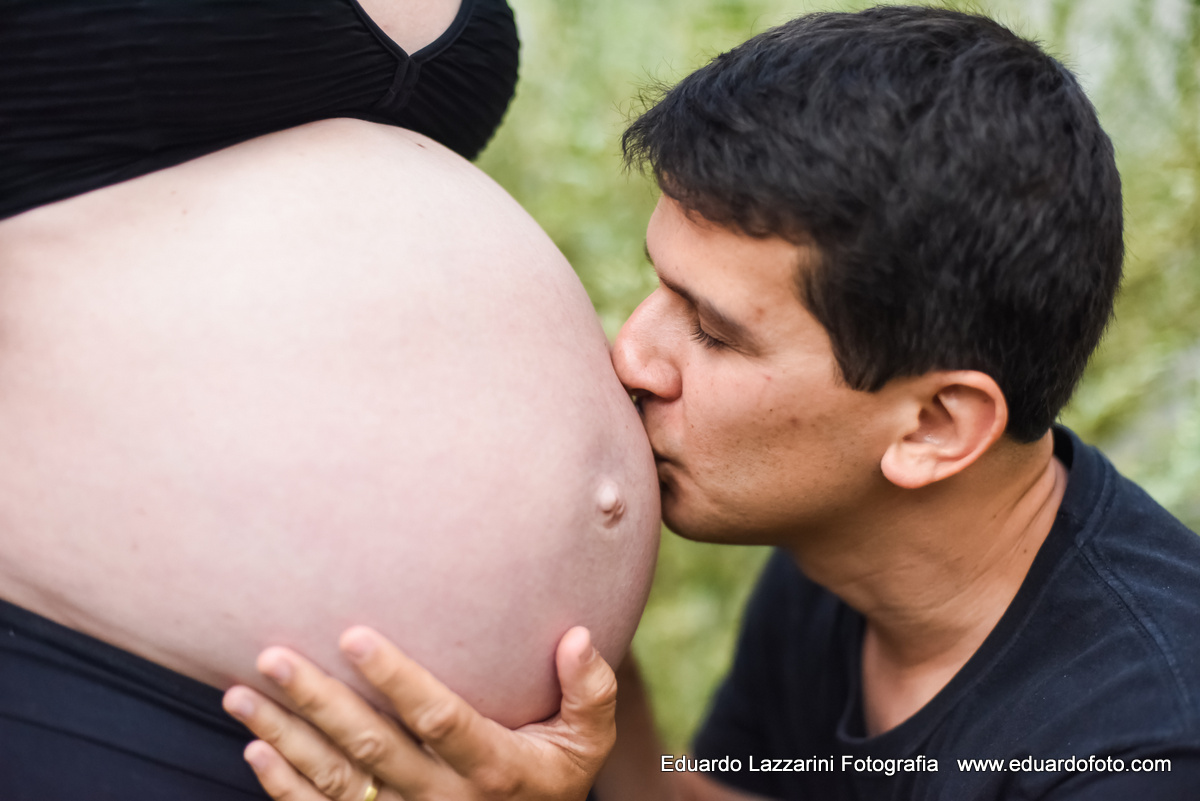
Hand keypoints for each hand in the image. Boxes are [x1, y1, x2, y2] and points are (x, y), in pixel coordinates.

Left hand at [222, 625, 616, 800]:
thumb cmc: (555, 776)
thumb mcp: (588, 742)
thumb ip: (590, 692)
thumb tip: (579, 636)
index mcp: (493, 767)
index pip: (438, 718)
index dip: (396, 680)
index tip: (354, 635)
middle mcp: (444, 798)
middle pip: (372, 749)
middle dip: (319, 702)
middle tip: (272, 656)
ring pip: (338, 781)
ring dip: (286, 737)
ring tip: (241, 693)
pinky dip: (285, 787)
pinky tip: (255, 748)